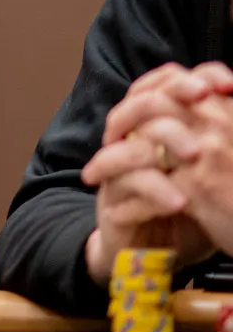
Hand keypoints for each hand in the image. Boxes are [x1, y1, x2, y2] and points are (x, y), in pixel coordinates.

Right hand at [79, 63, 231, 282]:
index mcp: (152, 128)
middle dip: (172, 100)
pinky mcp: (110, 203)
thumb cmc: (187, 208)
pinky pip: (127, 188)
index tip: (226, 84)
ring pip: (130, 144)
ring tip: (196, 156)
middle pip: (139, 104)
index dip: (189, 79)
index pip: (161, 85)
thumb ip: (219, 138)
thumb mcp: (209, 172)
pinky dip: (155, 193)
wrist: (152, 253)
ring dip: (163, 144)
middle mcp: (129, 142)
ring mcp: (117, 172)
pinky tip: (181, 201)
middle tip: (205, 102)